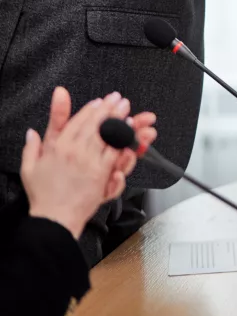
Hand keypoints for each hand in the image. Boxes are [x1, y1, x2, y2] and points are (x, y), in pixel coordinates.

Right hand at [22, 88, 156, 238]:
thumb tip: (31, 132)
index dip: (90, 110)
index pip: (76, 121)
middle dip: (108, 108)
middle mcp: (74, 150)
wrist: (55, 217)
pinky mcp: (101, 172)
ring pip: (107, 134)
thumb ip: (32, 147)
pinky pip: (115, 151)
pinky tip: (128, 129)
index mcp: (57, 147)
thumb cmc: (43, 195)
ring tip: (126, 108)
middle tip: (118, 98)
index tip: (99, 101)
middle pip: (95, 123)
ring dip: (118, 118)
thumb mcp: (29, 167)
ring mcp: (89, 160)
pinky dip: (122, 138)